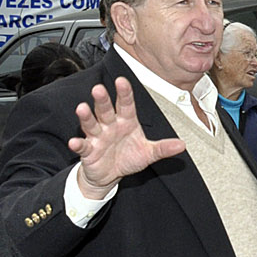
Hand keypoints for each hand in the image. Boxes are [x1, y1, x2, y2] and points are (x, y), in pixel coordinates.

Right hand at [71, 78, 186, 197]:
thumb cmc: (128, 158)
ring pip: (91, 124)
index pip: (126, 105)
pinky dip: (78, 144)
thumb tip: (182, 145)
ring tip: (82, 108)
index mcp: (126, 122)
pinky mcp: (88, 151)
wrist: (110, 175)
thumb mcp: (148, 153)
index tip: (122, 81)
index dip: (124, 93)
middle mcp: (110, 126)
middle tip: (99, 89)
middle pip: (105, 110)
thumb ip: (163, 148)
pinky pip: (83, 146)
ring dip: (86, 117)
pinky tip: (74, 142)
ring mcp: (97, 137)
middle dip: (102, 100)